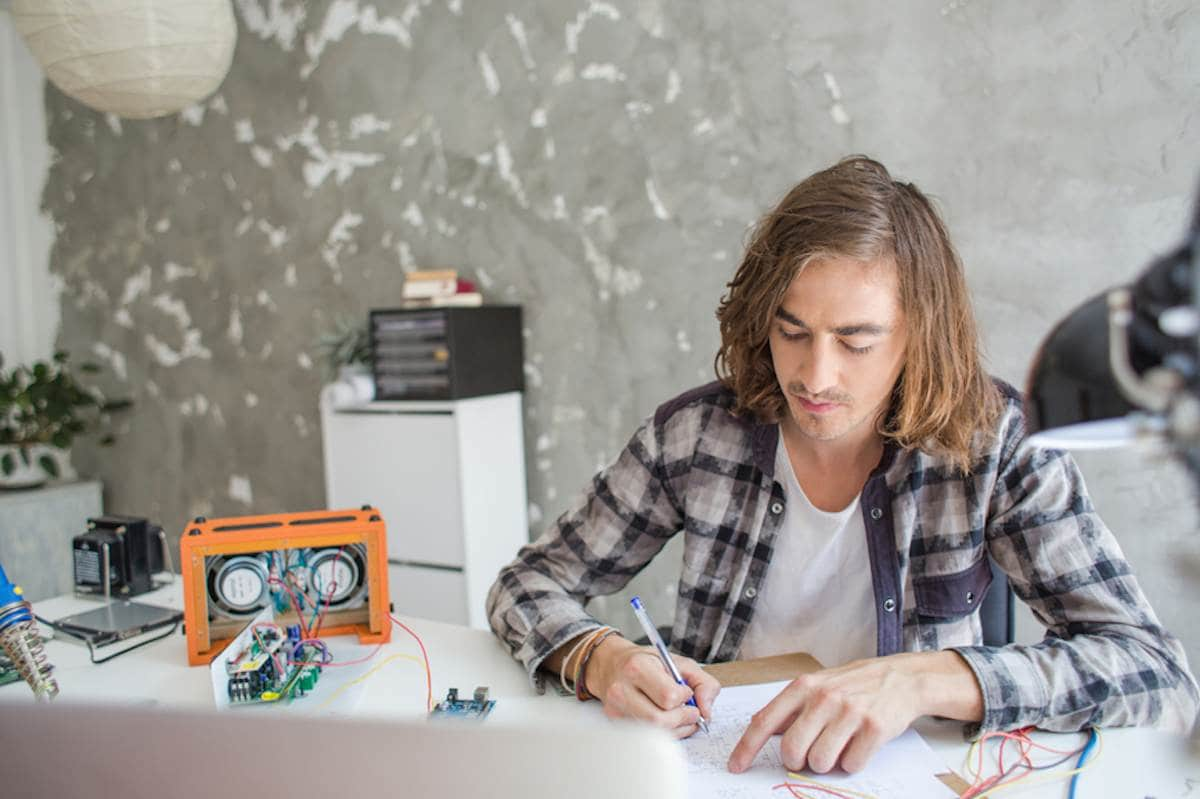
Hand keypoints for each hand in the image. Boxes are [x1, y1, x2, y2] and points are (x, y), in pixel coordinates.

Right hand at [587, 635, 721, 738]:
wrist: (612, 664)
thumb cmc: (647, 662)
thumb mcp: (678, 662)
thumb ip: (703, 682)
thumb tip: (707, 711)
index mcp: (638, 667)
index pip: (668, 696)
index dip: (685, 697)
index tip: (687, 692)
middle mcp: (622, 689)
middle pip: (659, 720)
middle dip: (683, 719)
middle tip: (692, 712)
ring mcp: (616, 708)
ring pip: (653, 732)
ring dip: (676, 729)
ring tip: (682, 716)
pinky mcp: (615, 721)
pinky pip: (645, 737)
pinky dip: (664, 733)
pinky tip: (667, 721)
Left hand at [727, 651, 981, 773]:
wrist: (901, 678)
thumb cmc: (854, 684)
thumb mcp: (817, 685)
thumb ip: (790, 707)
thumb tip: (759, 726)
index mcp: (803, 687)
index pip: (765, 721)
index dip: (747, 748)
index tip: (736, 766)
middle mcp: (824, 698)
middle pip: (792, 750)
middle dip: (797, 762)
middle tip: (809, 756)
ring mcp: (850, 712)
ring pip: (820, 762)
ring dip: (826, 763)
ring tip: (838, 745)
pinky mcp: (874, 728)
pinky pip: (851, 765)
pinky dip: (851, 763)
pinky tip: (858, 745)